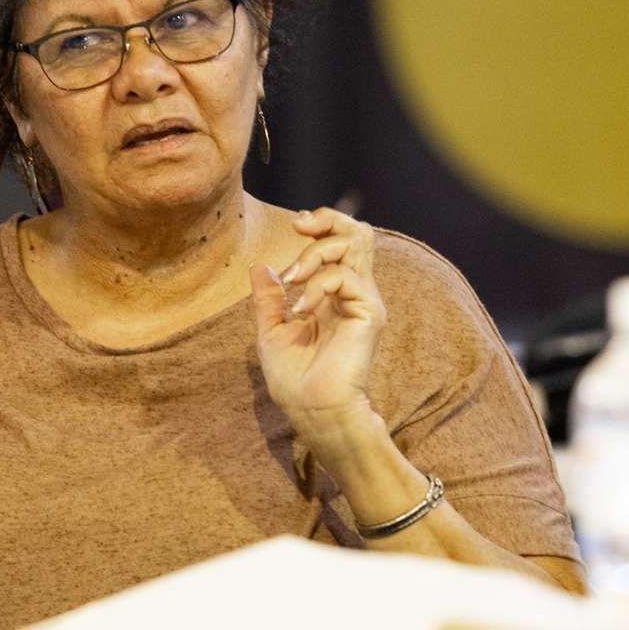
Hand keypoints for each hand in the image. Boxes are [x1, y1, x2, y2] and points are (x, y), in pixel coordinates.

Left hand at [250, 208, 387, 449]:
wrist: (312, 410)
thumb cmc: (295, 379)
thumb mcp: (271, 330)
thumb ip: (268, 298)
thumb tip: (259, 267)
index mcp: (333, 294)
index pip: (341, 242)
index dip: (322, 223)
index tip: (296, 225)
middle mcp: (353, 292)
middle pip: (358, 232)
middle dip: (327, 219)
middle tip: (299, 226)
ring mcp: (363, 300)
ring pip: (354, 244)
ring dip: (314, 253)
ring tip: (291, 280)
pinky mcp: (369, 313)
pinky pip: (345, 277)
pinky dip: (317, 285)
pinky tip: (301, 309)